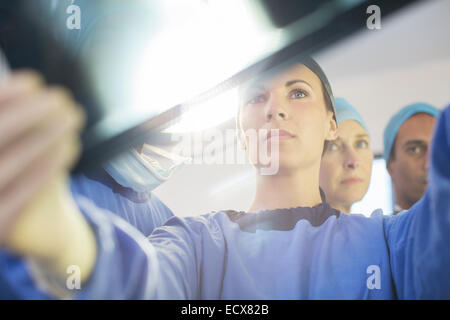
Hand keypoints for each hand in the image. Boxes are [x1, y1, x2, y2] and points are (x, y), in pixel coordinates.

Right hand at [0, 71, 95, 281]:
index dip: (3, 96)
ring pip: (5, 167)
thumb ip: (18, 120)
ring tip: (71, 117)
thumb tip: (30, 87)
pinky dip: (46, 167)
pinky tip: (70, 144)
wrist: (39, 225)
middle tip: (60, 98)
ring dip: (42, 137)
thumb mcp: (22, 145)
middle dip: (26, 114)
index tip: (34, 81)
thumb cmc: (28, 173)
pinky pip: (20, 198)